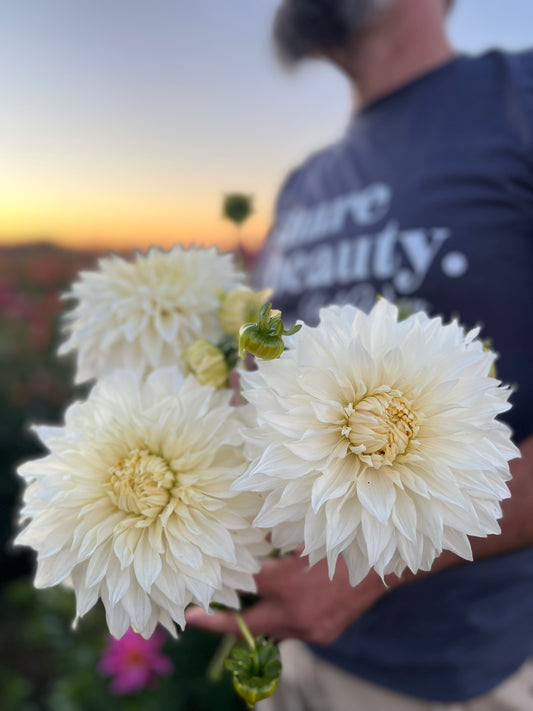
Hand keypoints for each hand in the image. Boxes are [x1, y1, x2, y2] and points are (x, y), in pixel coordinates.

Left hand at [185, 551, 387, 644]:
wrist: (385, 565)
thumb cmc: (342, 540)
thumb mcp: (302, 534)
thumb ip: (273, 537)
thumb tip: (251, 532)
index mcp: (284, 584)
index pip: (240, 587)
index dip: (221, 582)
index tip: (202, 585)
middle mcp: (292, 613)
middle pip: (245, 625)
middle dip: (218, 623)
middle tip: (196, 617)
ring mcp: (309, 629)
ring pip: (271, 630)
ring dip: (256, 618)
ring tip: (240, 607)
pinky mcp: (323, 635)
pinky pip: (294, 630)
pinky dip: (284, 617)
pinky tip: (286, 603)